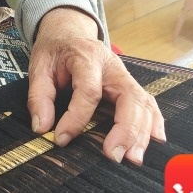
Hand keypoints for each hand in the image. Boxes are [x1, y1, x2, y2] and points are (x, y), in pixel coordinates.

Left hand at [26, 7, 165, 164]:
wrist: (69, 34)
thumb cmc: (55, 51)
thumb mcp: (38, 66)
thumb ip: (39, 96)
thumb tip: (42, 128)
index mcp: (87, 57)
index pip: (89, 91)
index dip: (77, 118)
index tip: (62, 139)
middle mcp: (113, 67)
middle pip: (129, 97)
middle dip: (125, 129)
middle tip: (113, 156)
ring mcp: (125, 76)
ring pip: (143, 104)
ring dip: (141, 133)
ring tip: (132, 159)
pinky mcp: (131, 86)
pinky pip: (149, 105)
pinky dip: (153, 124)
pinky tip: (154, 142)